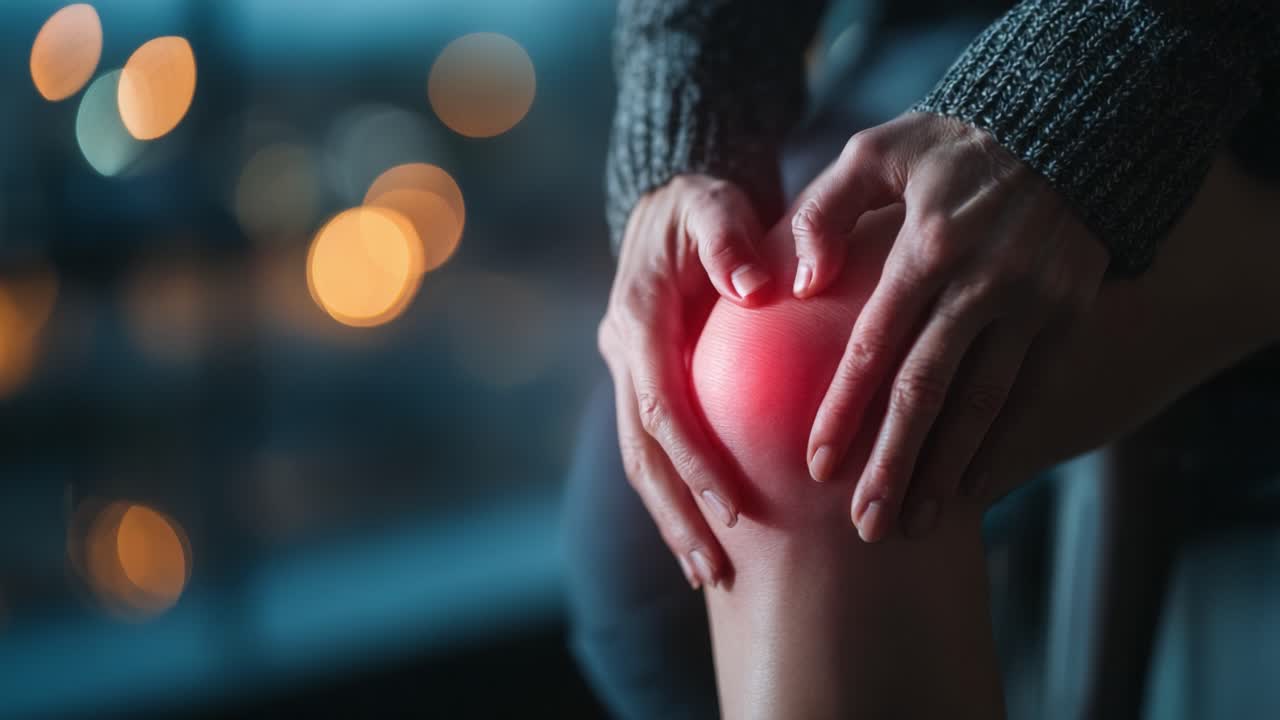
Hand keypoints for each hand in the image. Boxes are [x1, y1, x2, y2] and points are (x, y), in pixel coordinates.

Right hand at [598, 174, 770, 587]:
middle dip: (676, 514)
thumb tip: (753, 287)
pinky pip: (652, 448)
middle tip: (715, 571)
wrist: (667, 207)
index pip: (660, 402)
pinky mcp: (641, 381)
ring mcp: (626, 370)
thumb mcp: (713, 203)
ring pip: (640, 460)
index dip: (692, 458)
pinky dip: (674, 493)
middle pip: (641, 451)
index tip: (734, 505)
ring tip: (709, 574)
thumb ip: (727, 238)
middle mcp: (621, 350)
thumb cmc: (702, 206)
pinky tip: (704, 534)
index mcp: (637, 316)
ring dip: (671, 518)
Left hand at [792, 112, 1109, 541]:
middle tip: (865, 525)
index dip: (846, 410)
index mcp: (928, 247)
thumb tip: (801, 284)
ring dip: (947, 469)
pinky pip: (1030, 393)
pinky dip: (1000, 443)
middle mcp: (983, 283)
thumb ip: (828, 210)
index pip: (877, 345)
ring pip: (983, 404)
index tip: (816, 467)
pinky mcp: (1067, 315)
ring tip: (914, 524)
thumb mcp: (879, 151)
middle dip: (895, 464)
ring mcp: (1032, 303)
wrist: (1068, 127)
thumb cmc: (953, 143)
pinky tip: (971, 487)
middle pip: (930, 390)